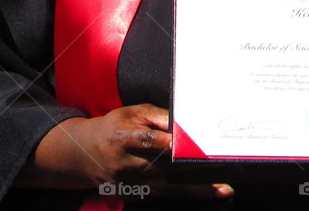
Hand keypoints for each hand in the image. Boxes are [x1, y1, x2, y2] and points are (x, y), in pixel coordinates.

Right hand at [17, 103, 232, 199]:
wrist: (84, 153)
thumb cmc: (115, 127)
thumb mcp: (133, 113)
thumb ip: (158, 117)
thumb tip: (184, 122)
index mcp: (124, 138)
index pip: (153, 141)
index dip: (176, 143)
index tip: (199, 143)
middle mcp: (126, 164)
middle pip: (166, 166)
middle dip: (194, 165)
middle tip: (224, 163)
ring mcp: (130, 183)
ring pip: (169, 186)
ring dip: (198, 188)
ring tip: (224, 189)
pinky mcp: (135, 194)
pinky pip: (164, 195)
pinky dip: (187, 194)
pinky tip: (208, 194)